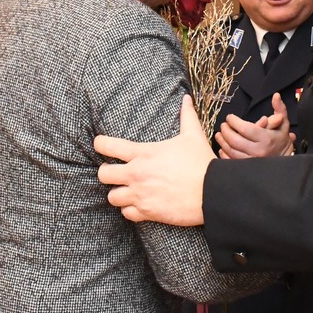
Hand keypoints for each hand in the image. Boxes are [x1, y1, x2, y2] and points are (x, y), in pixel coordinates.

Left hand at [95, 95, 212, 225]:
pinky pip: (126, 213)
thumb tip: (186, 99)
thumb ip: (186, 116)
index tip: (102, 145)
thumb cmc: (202, 163)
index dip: (100, 144)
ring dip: (119, 193)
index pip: (107, 146)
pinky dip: (130, 210)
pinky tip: (139, 204)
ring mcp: (140, 195)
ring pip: (112, 197)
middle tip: (117, 172)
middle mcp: (137, 174)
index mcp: (143, 153)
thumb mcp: (193, 135)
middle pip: (103, 174)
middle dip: (107, 173)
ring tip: (128, 190)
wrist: (212, 192)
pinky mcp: (147, 212)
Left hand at [216, 93, 294, 158]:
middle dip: (226, 131)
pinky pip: (231, 161)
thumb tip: (276, 95)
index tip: (230, 117)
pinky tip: (222, 147)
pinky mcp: (246, 168)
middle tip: (223, 125)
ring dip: (222, 141)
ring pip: (231, 151)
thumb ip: (279, 109)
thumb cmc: (281, 140)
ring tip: (219, 134)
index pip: (245, 129)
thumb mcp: (284, 124)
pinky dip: (224, 154)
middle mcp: (258, 151)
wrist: (285, 162)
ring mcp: (251, 162)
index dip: (234, 122)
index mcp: (266, 139)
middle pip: (235, 140)